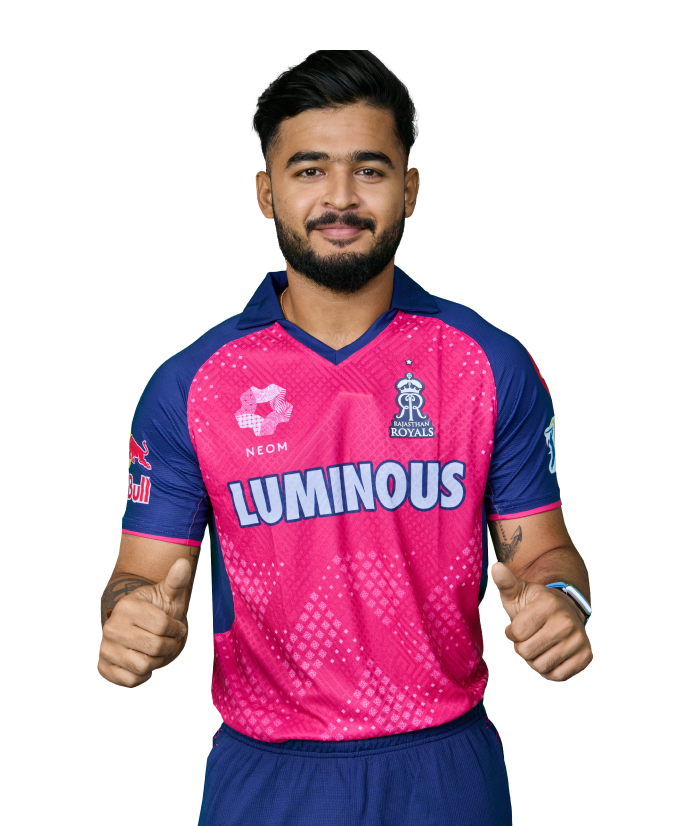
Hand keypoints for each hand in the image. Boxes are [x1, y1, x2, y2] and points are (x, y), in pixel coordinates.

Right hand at [98, 558, 190, 687]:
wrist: (138, 625)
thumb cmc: (158, 609)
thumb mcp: (168, 594)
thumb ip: (176, 580)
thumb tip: (184, 562)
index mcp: (128, 607)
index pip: (163, 626)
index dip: (177, 629)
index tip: (178, 628)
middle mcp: (112, 627)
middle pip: (155, 647)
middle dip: (170, 646)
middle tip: (170, 642)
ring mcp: (105, 648)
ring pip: (143, 666)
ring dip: (158, 662)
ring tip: (158, 652)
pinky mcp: (103, 666)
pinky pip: (130, 680)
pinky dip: (143, 676)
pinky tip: (145, 662)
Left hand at [490, 561, 592, 681]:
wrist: (564, 611)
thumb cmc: (533, 604)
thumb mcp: (518, 591)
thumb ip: (505, 582)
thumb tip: (496, 567)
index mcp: (548, 604)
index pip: (516, 633)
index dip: (511, 633)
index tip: (516, 626)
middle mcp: (567, 621)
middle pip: (526, 652)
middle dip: (521, 648)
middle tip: (528, 637)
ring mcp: (578, 640)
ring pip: (540, 666)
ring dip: (534, 660)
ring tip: (539, 645)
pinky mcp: (585, 656)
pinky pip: (557, 676)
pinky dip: (548, 671)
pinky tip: (550, 655)